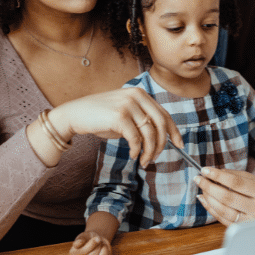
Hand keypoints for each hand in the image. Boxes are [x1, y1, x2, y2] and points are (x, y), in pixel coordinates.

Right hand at [47, 87, 182, 165]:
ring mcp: (128, 105)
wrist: (74, 115)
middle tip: (154, 158)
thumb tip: (160, 138)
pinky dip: (137, 151)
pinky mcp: (119, 116)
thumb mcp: (124, 114)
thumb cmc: (99, 117)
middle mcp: (136, 96)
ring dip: (149, 151)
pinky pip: (136, 139)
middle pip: (161, 124)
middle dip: (161, 145)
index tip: (179, 145)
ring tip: (143, 161)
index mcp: (140, 94)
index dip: (174, 131)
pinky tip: (133, 156)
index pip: (164, 114)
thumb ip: (141, 120)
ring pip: (150, 133)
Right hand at [68, 231, 112, 254]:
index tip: (97, 238)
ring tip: (103, 245)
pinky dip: (108, 254)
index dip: (91, 245)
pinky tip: (105, 249)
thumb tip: (78, 243)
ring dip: (103, 252)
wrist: (97, 241)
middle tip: (99, 241)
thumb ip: (81, 239)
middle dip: (97, 248)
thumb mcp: (84, 235)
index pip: (82, 252)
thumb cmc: (88, 238)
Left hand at [194, 167, 254, 226]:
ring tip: (202, 188)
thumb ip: (235, 176)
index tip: (205, 170)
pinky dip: (210, 209)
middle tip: (198, 179)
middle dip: (209, 187)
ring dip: (208, 198)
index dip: (218, 176)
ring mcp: (250, 222)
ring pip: (223, 210)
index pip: (236, 183)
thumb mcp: (254, 180)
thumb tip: (213, 173)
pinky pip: (221, 219)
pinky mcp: (242, 230)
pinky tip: (204, 199)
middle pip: (227, 197)